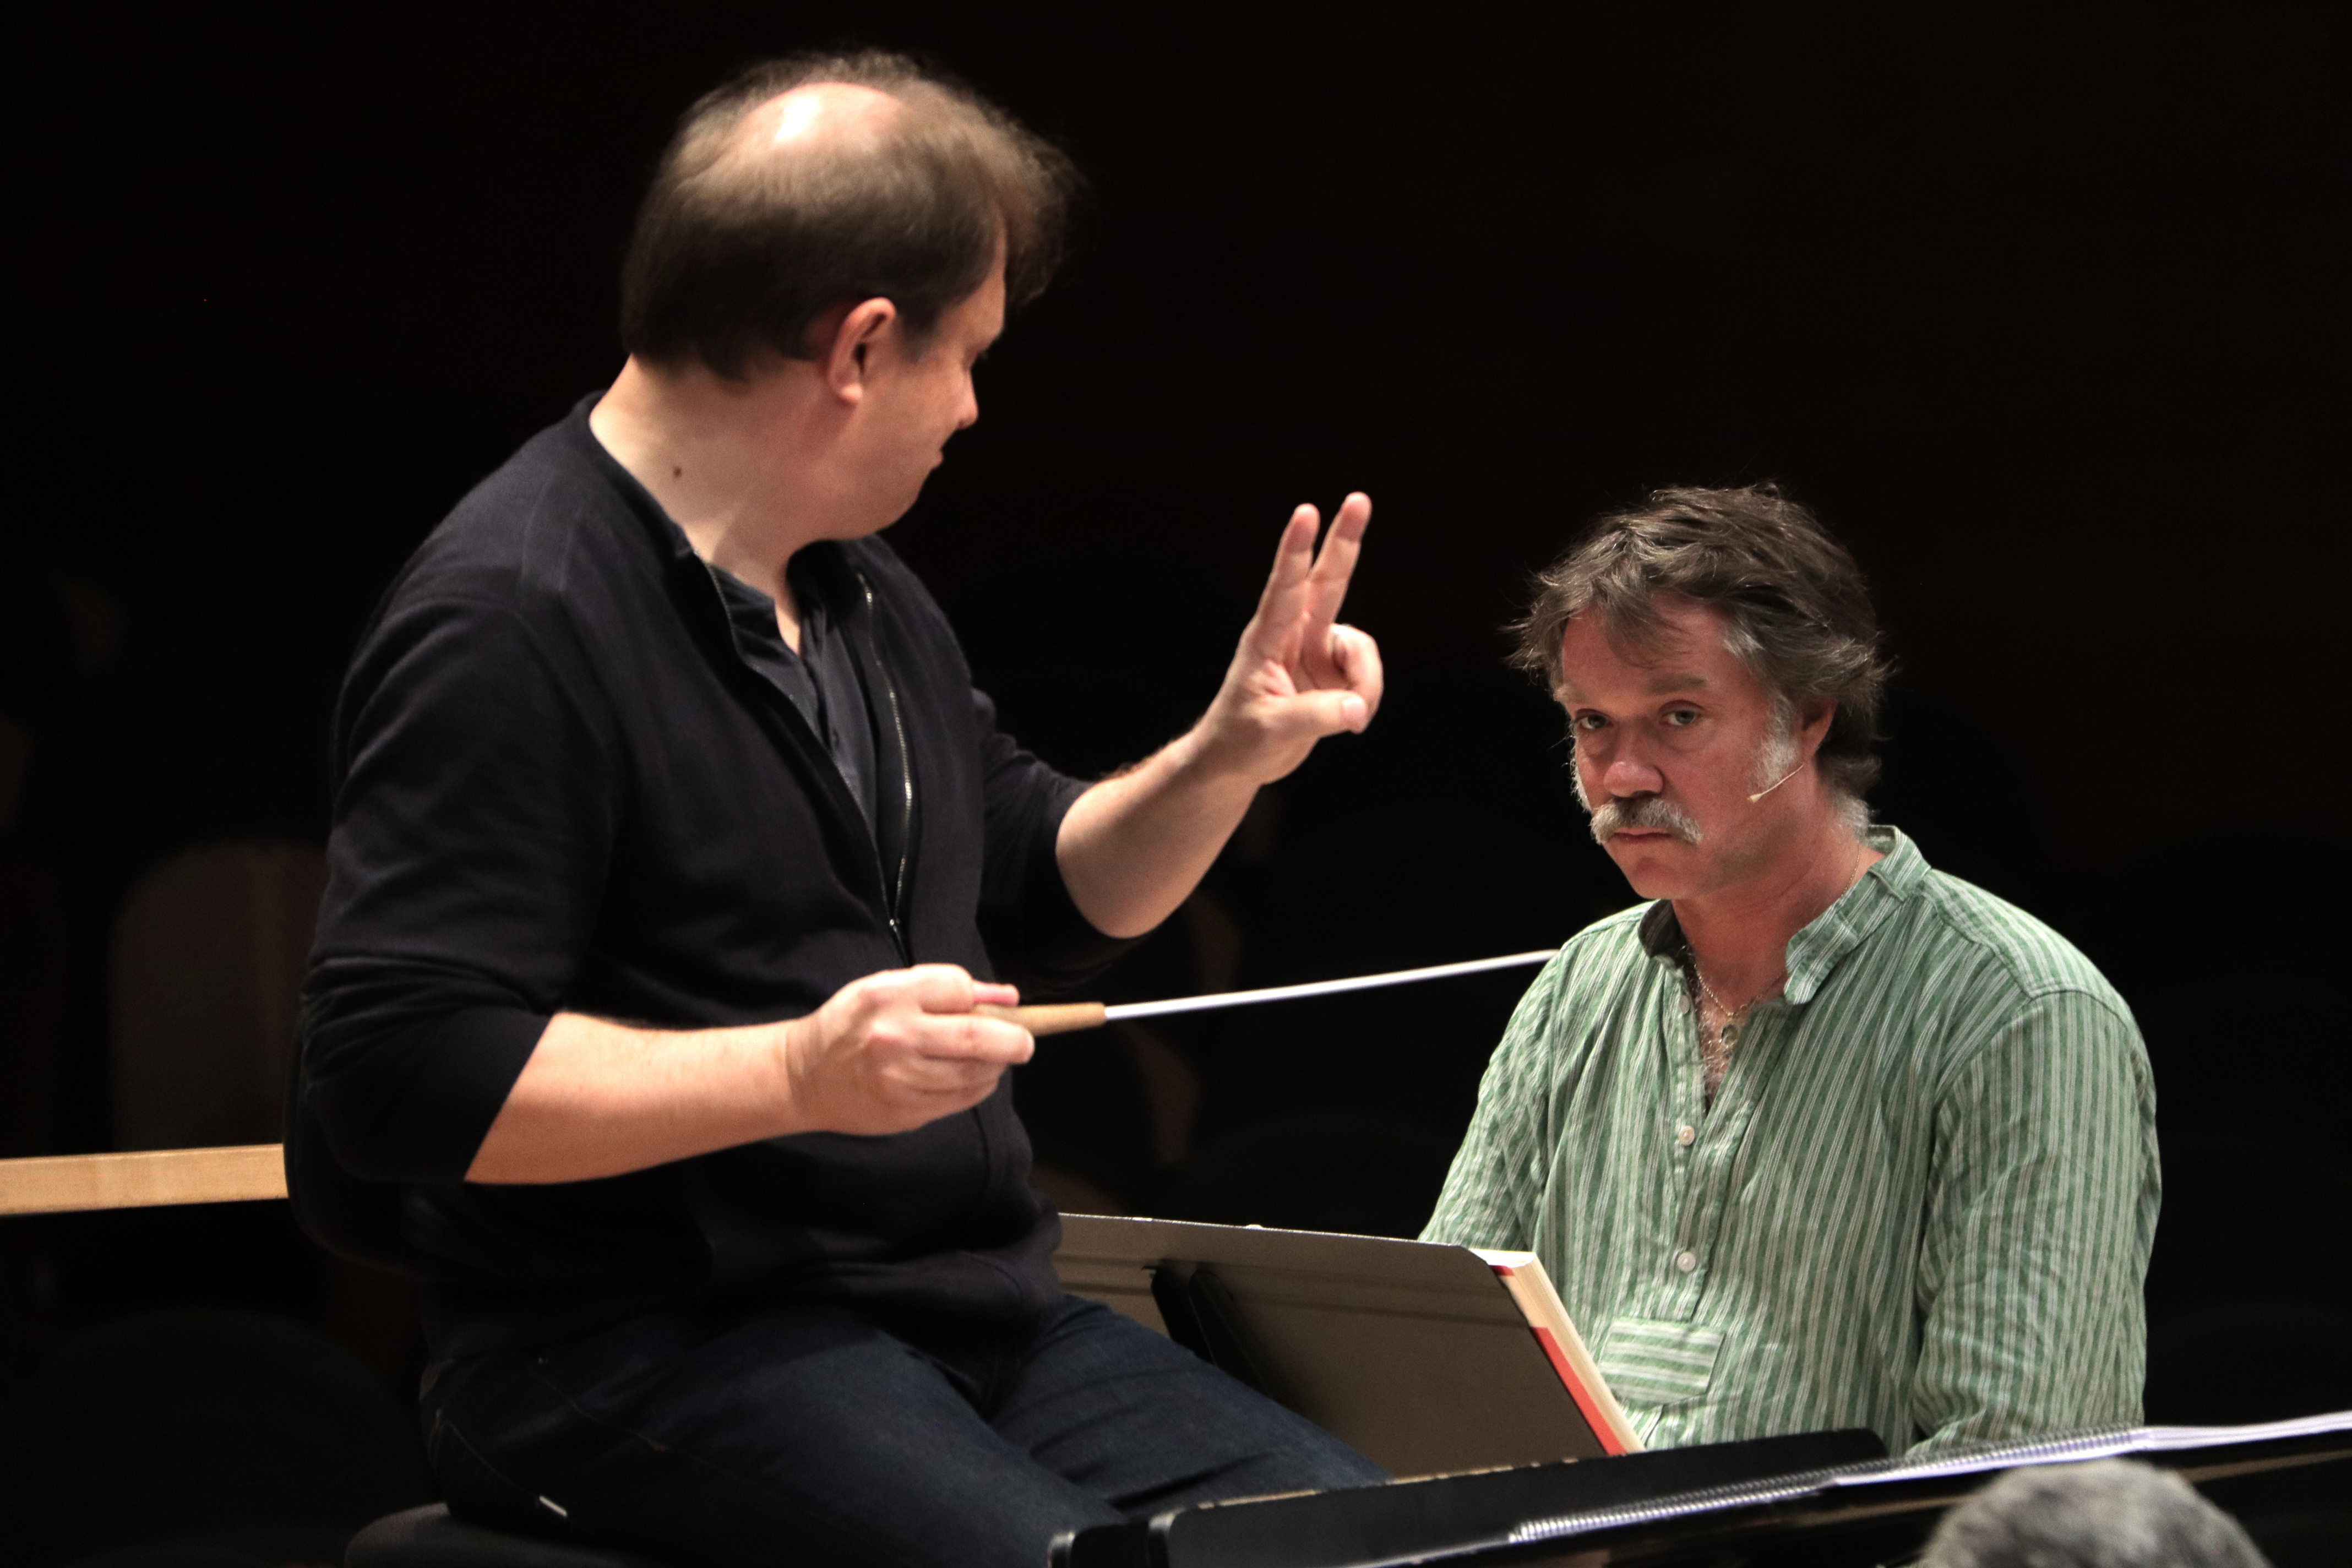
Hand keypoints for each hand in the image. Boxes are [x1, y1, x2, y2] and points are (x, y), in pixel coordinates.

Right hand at [780, 966, 1033, 1135]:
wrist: (803, 1077)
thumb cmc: (850, 1026)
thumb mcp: (886, 988)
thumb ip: (944, 987)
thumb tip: (1007, 997)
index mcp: (889, 998)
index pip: (959, 989)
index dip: (983, 997)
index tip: (995, 1007)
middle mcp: (896, 1038)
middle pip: (978, 1038)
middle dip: (1014, 1041)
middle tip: (1025, 1042)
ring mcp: (901, 1081)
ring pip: (975, 1074)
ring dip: (996, 1066)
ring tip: (993, 1058)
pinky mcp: (905, 1113)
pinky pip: (961, 1101)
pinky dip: (977, 1088)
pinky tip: (970, 1078)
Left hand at [1192, 494, 1383, 784]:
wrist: (1239, 760)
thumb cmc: (1240, 739)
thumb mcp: (1270, 730)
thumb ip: (1316, 717)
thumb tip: (1357, 708)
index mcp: (1266, 638)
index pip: (1284, 588)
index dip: (1295, 551)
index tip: (1306, 513)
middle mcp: (1294, 635)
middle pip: (1327, 579)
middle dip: (1345, 540)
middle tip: (1359, 499)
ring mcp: (1317, 650)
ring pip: (1360, 646)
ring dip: (1366, 680)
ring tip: (1352, 717)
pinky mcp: (1334, 672)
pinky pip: (1366, 675)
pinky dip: (1367, 697)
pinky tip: (1351, 719)